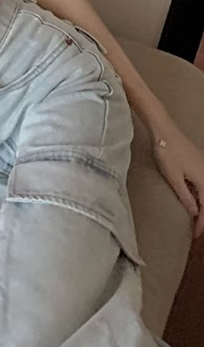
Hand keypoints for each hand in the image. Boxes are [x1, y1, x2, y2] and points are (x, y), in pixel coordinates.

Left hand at [151, 117, 203, 237]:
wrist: (164, 130)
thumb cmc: (167, 153)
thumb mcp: (174, 177)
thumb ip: (185, 196)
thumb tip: (195, 212)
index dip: (202, 223)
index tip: (197, 235)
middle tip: (198, 229)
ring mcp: (203, 167)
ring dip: (203, 206)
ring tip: (196, 218)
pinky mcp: (198, 161)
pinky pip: (203, 184)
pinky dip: (200, 195)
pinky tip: (193, 199)